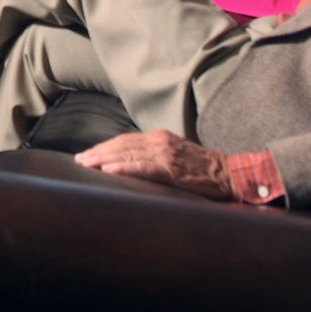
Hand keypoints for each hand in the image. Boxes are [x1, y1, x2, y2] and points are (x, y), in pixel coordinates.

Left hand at [75, 130, 233, 200]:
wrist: (231, 173)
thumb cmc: (204, 169)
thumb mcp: (176, 155)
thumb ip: (156, 156)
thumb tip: (133, 164)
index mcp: (159, 137)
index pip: (124, 140)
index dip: (104, 147)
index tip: (87, 154)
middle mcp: (159, 142)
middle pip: (121, 145)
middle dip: (98, 152)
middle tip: (78, 160)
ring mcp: (166, 155)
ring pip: (128, 154)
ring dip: (104, 159)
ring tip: (86, 165)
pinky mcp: (172, 170)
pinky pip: (143, 168)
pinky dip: (124, 168)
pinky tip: (109, 170)